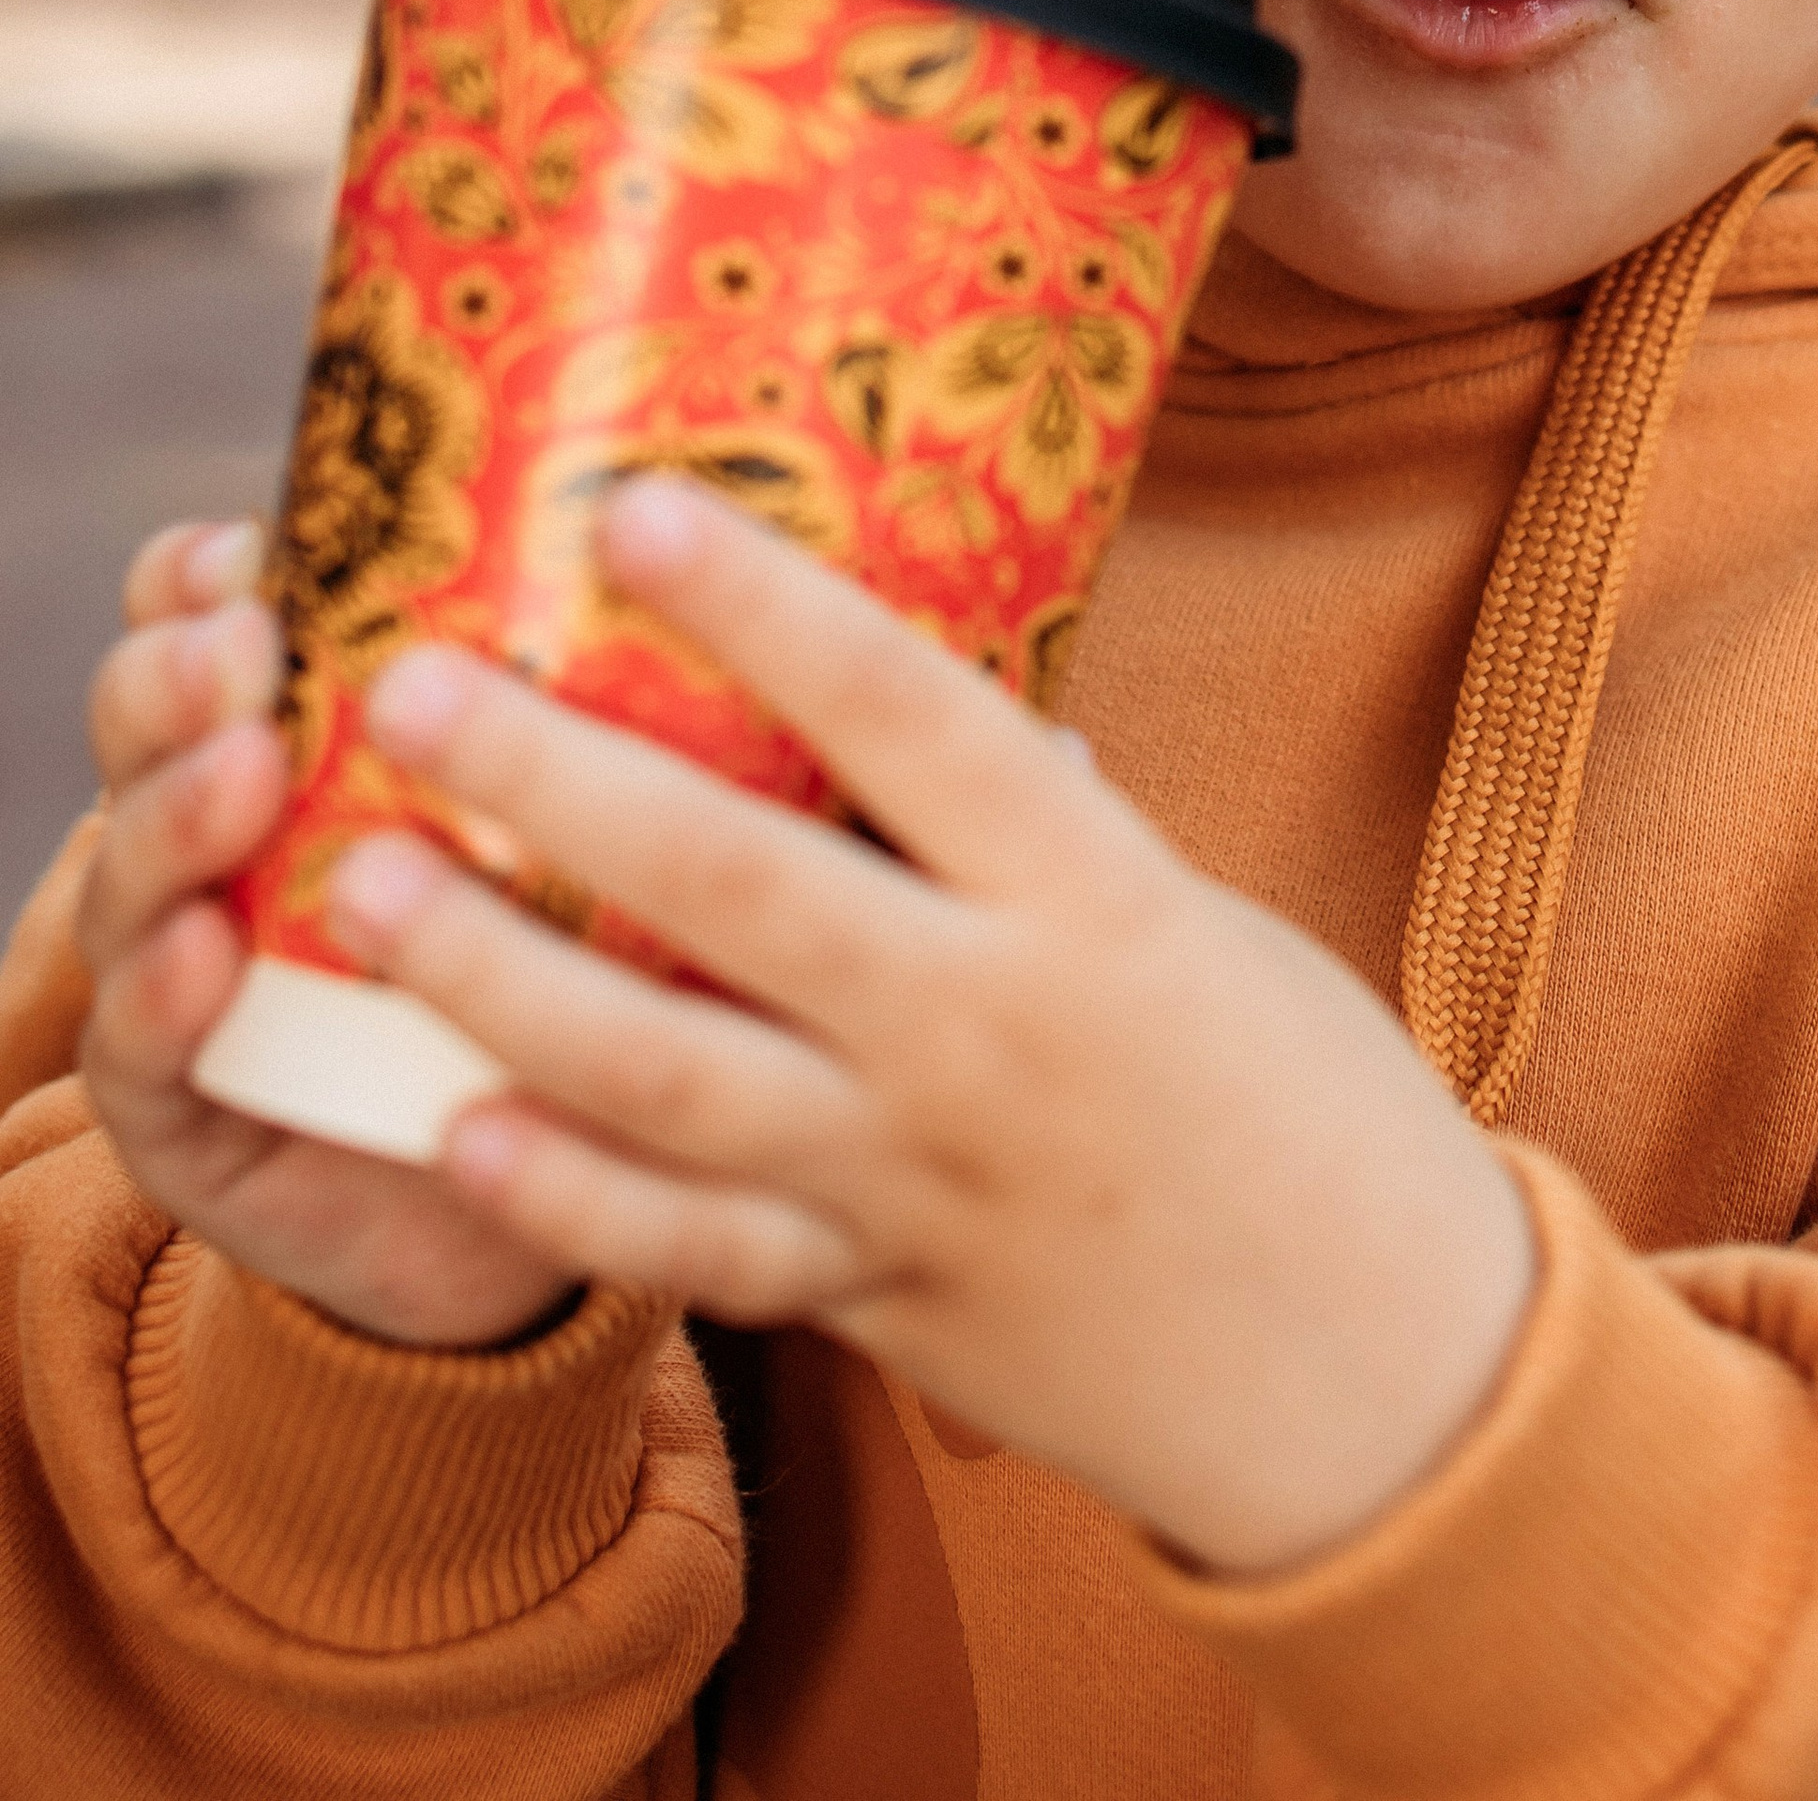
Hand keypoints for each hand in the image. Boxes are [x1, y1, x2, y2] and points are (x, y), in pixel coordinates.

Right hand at [75, 520, 576, 1350]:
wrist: (516, 1204)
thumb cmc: (577, 968)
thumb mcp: (598, 818)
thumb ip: (624, 703)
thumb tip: (769, 563)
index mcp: (309, 730)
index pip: (217, 617)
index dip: (211, 572)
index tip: (261, 537)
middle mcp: (226, 830)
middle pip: (160, 721)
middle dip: (185, 669)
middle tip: (247, 638)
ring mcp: (187, 964)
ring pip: (139, 869)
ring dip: (176, 810)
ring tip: (243, 766)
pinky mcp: (181, 1107)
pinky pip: (150, 1049)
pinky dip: (168, 995)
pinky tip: (207, 955)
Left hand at [336, 480, 1537, 1572]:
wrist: (1384, 1376)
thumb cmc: (1306, 1102)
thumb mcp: (1199, 924)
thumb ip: (1039, 835)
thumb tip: (909, 710)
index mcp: (1091, 898)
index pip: (911, 718)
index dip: (767, 609)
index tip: (631, 506)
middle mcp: (987, 1031)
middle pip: (740, 890)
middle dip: (558, 784)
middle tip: (407, 690)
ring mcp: (918, 1182)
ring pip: (669, 1078)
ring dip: (500, 982)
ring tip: (367, 888)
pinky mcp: (879, 1306)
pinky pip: (695, 1257)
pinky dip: (568, 1202)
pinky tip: (453, 1130)